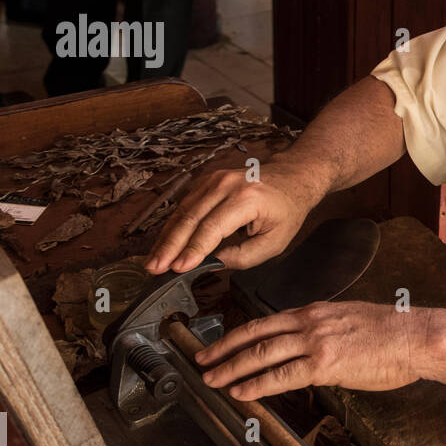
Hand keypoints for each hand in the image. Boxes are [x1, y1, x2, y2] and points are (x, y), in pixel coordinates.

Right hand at [144, 160, 319, 273]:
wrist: (291, 177)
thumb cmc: (287, 210)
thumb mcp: (275, 242)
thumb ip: (244, 256)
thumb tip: (212, 263)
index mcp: (247, 199)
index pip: (212, 227)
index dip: (193, 249)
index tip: (177, 268)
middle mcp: (227, 184)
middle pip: (191, 218)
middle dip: (170, 246)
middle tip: (155, 267)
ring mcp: (214, 179)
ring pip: (183, 211)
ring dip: (166, 238)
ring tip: (154, 261)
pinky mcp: (207, 181)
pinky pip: (186, 205)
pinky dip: (173, 226)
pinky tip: (164, 244)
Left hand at [195, 301, 433, 399]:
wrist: (417, 336)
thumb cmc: (395, 334)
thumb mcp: (353, 322)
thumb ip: (328, 333)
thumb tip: (313, 351)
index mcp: (316, 311)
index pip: (267, 321)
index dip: (238, 334)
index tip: (221, 344)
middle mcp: (310, 321)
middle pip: (254, 333)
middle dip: (223, 349)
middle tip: (201, 361)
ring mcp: (316, 341)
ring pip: (261, 352)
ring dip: (231, 367)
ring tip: (211, 379)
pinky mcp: (325, 363)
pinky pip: (281, 375)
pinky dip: (256, 384)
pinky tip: (241, 392)